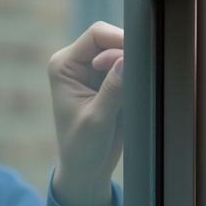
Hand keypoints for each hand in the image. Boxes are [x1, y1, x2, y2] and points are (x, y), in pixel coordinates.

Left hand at [48, 21, 124, 205]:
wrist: (86, 170)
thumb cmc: (82, 148)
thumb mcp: (97, 120)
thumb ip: (113, 90)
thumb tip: (127, 61)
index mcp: (65, 66)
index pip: (96, 35)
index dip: (120, 40)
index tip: (139, 57)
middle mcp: (79, 63)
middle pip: (112, 39)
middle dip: (130, 55)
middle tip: (138, 81)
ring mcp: (96, 72)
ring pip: (126, 53)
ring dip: (136, 68)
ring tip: (135, 94)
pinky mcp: (112, 83)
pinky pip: (132, 69)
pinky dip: (140, 77)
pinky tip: (140, 94)